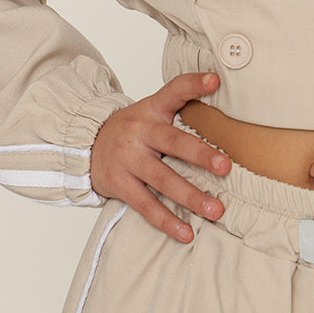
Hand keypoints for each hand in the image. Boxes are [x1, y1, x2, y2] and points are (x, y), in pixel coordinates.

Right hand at [90, 73, 231, 241]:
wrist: (87, 144)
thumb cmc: (133, 129)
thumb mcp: (152, 110)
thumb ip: (182, 104)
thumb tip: (223, 99)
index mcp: (152, 110)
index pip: (174, 91)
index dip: (193, 84)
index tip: (215, 80)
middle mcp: (140, 132)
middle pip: (173, 142)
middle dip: (200, 155)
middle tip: (226, 166)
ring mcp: (128, 159)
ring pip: (162, 180)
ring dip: (191, 196)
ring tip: (216, 210)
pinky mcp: (120, 183)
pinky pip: (146, 205)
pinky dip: (167, 220)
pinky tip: (186, 232)